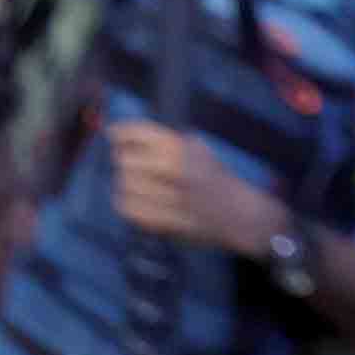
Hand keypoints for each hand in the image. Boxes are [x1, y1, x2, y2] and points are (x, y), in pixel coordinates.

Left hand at [99, 121, 295, 263]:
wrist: (240, 214)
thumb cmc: (216, 177)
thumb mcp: (197, 148)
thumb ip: (165, 140)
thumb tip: (126, 133)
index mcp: (180, 148)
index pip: (137, 133)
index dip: (120, 133)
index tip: (113, 134)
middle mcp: (173, 169)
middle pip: (125, 161)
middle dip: (123, 161)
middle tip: (126, 163)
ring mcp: (169, 196)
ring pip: (125, 185)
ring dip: (124, 183)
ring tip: (131, 183)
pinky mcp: (167, 221)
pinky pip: (130, 209)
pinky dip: (126, 203)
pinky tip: (133, 200)